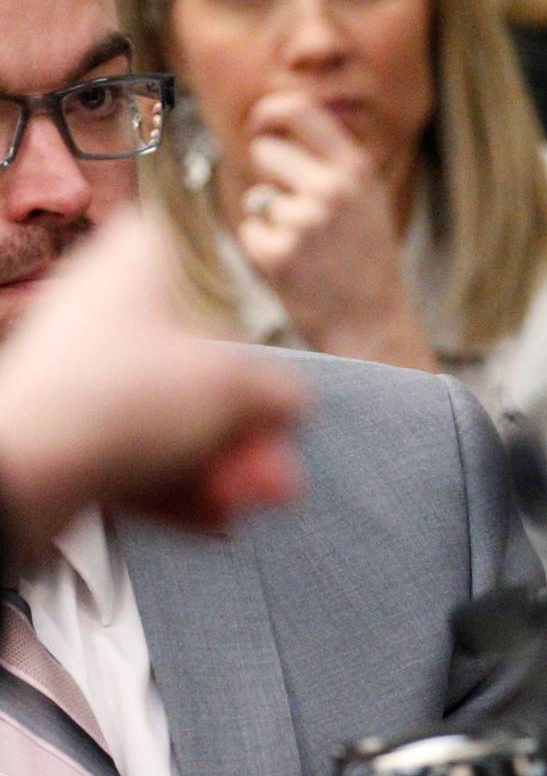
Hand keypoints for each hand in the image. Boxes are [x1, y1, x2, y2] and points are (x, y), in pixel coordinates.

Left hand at [0, 213, 306, 561]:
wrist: (18, 468)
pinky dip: (174, 481)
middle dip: (241, 431)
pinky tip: (213, 517)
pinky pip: (132, 450)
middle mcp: (106, 306)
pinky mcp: (62, 427)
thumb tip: (291, 404)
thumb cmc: (113, 397)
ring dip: (216, 463)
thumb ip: (276, 394)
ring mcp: (80, 369)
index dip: (253, 333)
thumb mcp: (229, 386)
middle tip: (274, 468)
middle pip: (197, 367)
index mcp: (140, 258)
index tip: (274, 381)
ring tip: (249, 501)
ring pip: (167, 416)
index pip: (215, 277)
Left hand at [236, 94, 436, 371]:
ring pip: (257, 195)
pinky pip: (250, 230)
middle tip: (299, 209)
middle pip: (266, 151)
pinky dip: (265, 247)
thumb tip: (273, 127)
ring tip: (307, 245)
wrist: (373, 324)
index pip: (300, 110)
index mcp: (356, 168)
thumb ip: (330, 161)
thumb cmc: (364, 258)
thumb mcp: (366, 198)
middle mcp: (332, 188)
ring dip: (272, 217)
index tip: (259, 123)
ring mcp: (304, 222)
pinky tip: (296, 266)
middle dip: (270, 173)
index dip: (270, 111)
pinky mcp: (277, 255)